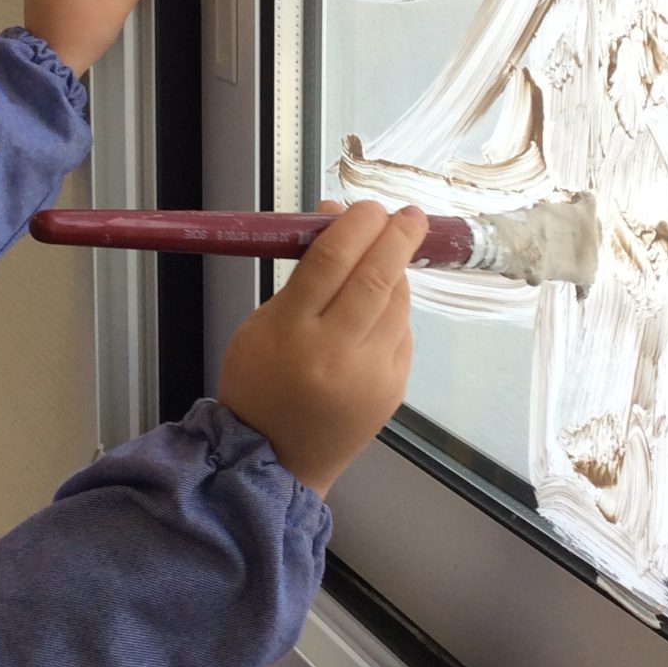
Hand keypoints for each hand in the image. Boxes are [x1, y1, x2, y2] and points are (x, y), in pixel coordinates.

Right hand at [215, 200, 425, 496]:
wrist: (276, 460)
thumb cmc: (260, 386)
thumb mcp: (262, 325)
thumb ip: (304, 275)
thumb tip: (338, 220)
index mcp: (292, 333)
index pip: (331, 262)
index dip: (354, 226)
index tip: (367, 206)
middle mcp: (336, 354)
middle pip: (375, 279)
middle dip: (397, 238)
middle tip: (408, 216)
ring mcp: (370, 375)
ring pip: (397, 304)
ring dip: (396, 273)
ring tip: (389, 255)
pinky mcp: (393, 389)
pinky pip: (401, 334)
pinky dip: (394, 312)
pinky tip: (380, 305)